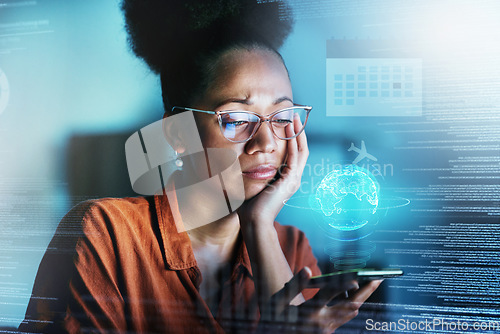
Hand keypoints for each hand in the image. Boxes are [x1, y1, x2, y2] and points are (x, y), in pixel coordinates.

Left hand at [238, 115, 308, 225]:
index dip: (292, 139)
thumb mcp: (251, 184)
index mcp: (285, 180)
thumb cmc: (249, 206)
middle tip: (293, 117)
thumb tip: (237, 163)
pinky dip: (294, 141)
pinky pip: (296, 156)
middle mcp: (293, 178)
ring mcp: (294, 179)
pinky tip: (290, 130)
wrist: (254, 220)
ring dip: (298, 133)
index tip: (286, 125)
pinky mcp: (291, 179)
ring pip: (302, 150)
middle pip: (301, 150)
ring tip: (293, 119)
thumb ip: (250, 174)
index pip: (293, 155)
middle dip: (298, 133)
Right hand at [257, 267, 382, 333]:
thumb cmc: (275, 318)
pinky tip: (352, 292)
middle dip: (366, 291)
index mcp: (308, 313)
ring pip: (351, 312)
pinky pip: (346, 316)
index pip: (329, 296)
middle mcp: (322, 322)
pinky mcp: (329, 332)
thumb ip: (294, 285)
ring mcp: (328, 329)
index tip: (355, 278)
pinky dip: (352, 303)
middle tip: (379, 278)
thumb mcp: (278, 301)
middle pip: (350, 305)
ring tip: (372, 282)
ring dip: (363, 297)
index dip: (342, 285)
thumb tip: (307, 269)